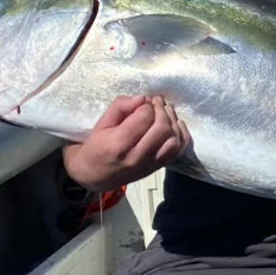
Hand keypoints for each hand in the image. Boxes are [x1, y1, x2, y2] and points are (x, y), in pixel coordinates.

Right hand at [63, 95, 190, 191]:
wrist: (94, 176)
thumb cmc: (95, 147)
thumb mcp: (101, 124)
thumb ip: (120, 107)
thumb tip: (142, 98)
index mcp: (119, 144)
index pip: (144, 117)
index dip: (146, 105)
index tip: (143, 101)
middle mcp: (137, 157)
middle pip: (162, 128)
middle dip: (162, 109)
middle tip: (156, 102)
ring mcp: (150, 164)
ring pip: (174, 140)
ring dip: (173, 121)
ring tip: (165, 111)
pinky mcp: (157, 167)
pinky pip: (178, 151)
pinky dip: (181, 135)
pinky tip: (176, 124)